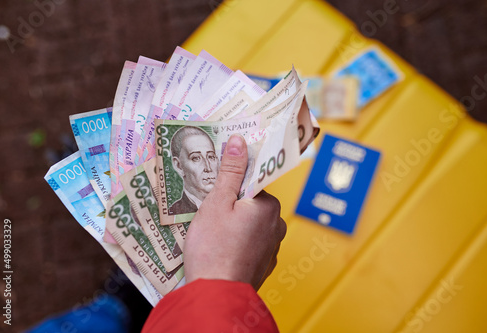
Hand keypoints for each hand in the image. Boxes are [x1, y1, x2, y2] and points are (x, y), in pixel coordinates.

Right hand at [183, 134, 286, 289]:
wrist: (216, 296)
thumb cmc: (213, 248)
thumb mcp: (217, 202)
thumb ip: (230, 171)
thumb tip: (240, 142)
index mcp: (268, 205)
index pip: (253, 181)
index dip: (232, 180)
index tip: (216, 181)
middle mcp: (277, 224)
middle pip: (252, 202)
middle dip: (232, 203)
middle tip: (209, 211)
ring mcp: (273, 246)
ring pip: (252, 223)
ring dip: (235, 224)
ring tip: (212, 233)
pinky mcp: (265, 264)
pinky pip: (252, 243)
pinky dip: (239, 242)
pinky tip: (222, 249)